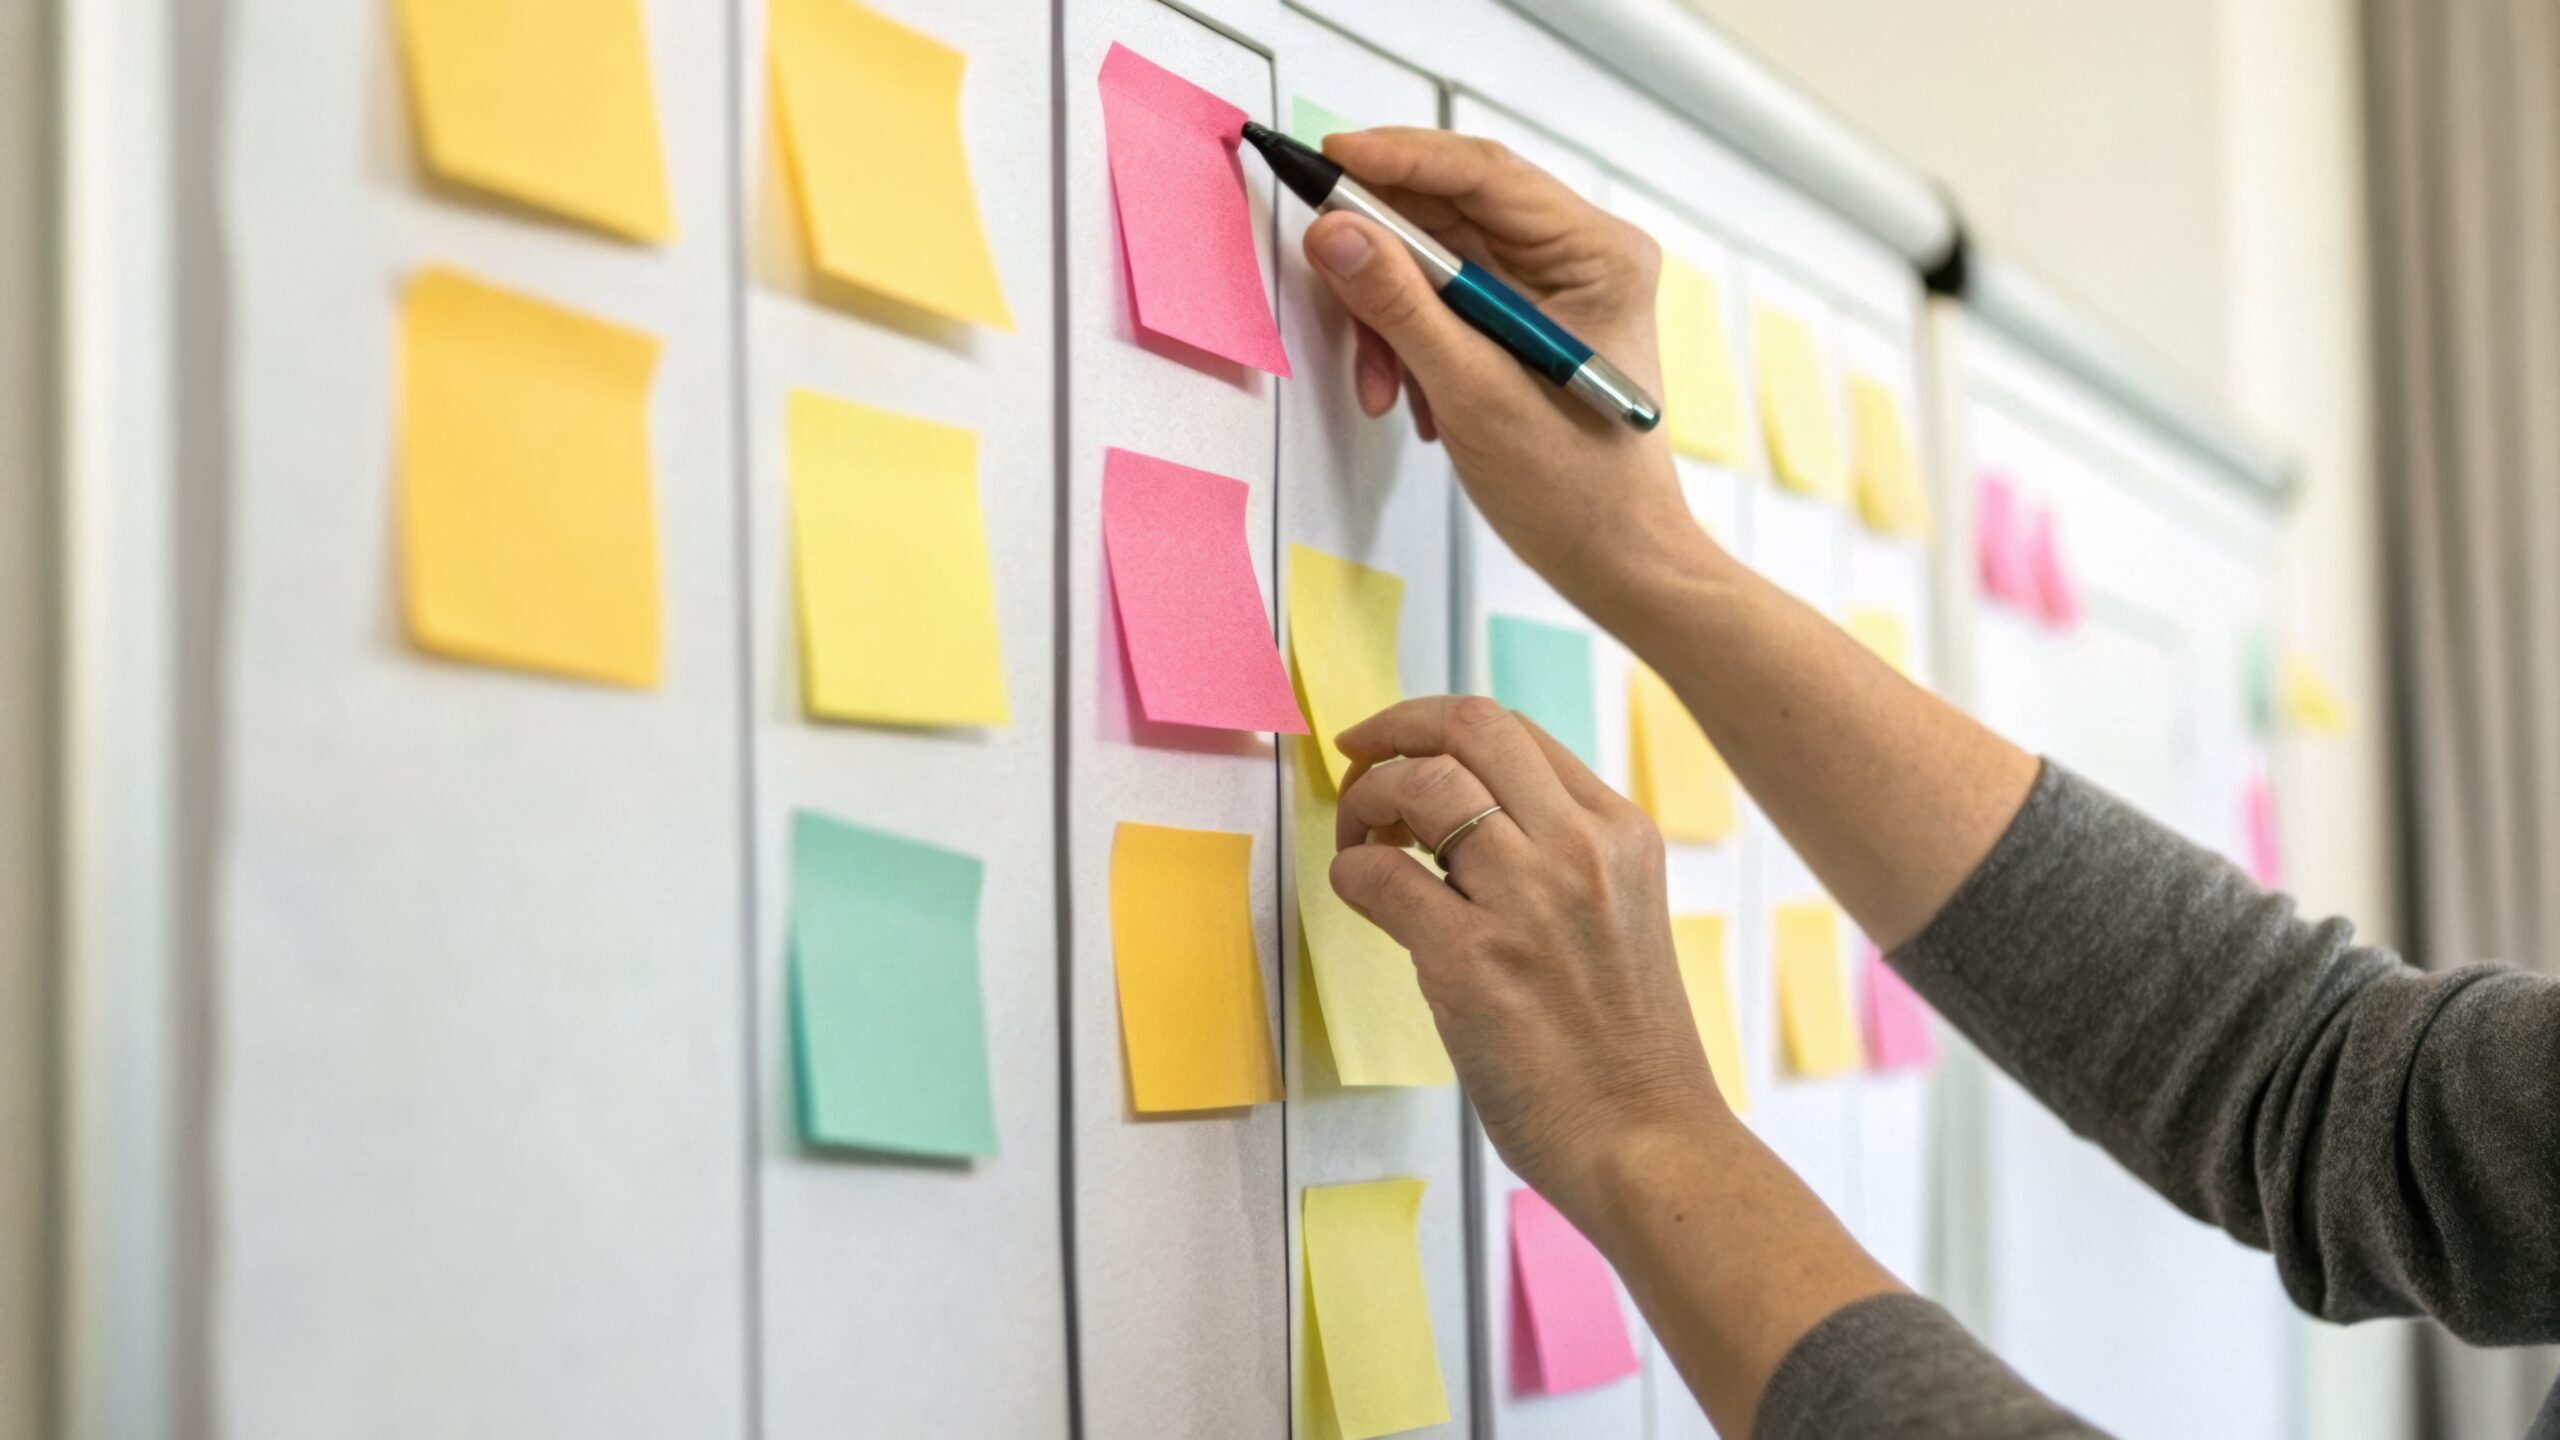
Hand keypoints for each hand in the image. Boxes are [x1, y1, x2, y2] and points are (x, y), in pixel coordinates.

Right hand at [1303, 129, 1697, 618]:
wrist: (1614, 560)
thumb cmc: (1580, 488)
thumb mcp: (1476, 392)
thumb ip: (1401, 306)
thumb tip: (1335, 233)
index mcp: (1597, 252)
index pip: (1484, 173)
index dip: (1399, 160)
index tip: (1330, 159)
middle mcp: (1577, 256)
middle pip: (1451, 214)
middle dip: (1384, 261)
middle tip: (1327, 273)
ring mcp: (1549, 290)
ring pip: (1434, 263)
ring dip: (1390, 319)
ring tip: (1385, 386)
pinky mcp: (1521, 324)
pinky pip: (1441, 305)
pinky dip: (1409, 344)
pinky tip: (1414, 400)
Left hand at [1329, 694, 1730, 1226]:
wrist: (1649, 1141)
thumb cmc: (1627, 1048)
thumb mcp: (1622, 914)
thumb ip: (1560, 859)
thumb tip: (1457, 825)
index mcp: (1620, 832)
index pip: (1513, 730)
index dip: (1436, 726)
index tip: (1397, 748)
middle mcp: (1580, 849)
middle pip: (1468, 727)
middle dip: (1394, 730)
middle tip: (1358, 765)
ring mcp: (1528, 901)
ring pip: (1423, 785)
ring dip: (1368, 799)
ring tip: (1360, 837)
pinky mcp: (1474, 961)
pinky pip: (1381, 876)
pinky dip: (1351, 871)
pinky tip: (1359, 892)